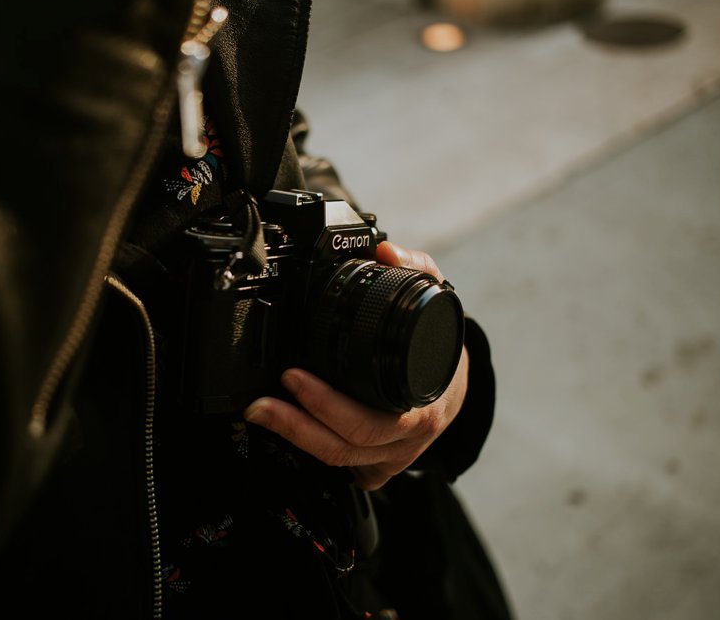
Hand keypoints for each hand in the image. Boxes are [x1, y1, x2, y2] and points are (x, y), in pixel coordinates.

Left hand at [243, 241, 468, 489]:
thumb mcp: (436, 302)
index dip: (326, 403)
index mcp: (422, 404)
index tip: (291, 376)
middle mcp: (408, 438)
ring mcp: (393, 457)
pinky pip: (343, 470)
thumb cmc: (442, 348)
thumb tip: (388, 250)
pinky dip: (312, 454)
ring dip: (294, 438)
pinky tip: (285, 435)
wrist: (458, 384)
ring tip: (260, 413)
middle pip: (346, 445)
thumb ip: (416, 268)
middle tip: (262, 402)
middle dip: (297, 425)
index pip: (370, 418)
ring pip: (339, 461)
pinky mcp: (378, 466)